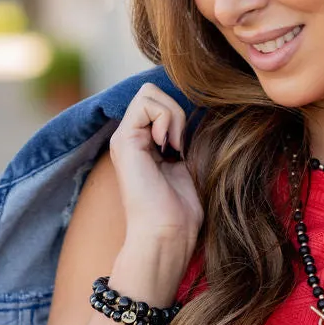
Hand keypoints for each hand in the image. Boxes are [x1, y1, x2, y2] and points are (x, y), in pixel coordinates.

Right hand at [108, 85, 203, 252]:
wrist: (169, 232)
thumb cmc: (183, 207)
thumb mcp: (189, 161)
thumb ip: (185, 135)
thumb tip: (199, 109)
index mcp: (143, 143)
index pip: (158, 101)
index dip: (179, 114)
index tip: (185, 146)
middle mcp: (130, 137)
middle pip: (152, 92)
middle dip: (175, 111)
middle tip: (179, 145)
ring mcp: (124, 138)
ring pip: (149, 93)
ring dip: (172, 116)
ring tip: (174, 148)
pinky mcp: (124, 140)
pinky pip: (146, 104)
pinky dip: (166, 120)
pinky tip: (167, 147)